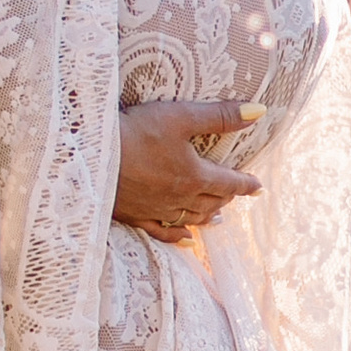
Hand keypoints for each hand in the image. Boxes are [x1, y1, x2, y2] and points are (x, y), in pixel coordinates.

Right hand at [113, 98, 263, 242]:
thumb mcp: (181, 117)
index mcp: (194, 176)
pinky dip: (178, 236)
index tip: (258, 187)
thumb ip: (220, 116)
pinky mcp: (135, 216)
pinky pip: (163, 232)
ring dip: (208, 217)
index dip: (245, 184)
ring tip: (218, 218)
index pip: (228, 182)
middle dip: (226, 198)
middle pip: (211, 202)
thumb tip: (258, 111)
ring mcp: (157, 210)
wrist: (91, 158)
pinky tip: (186, 239)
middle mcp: (180, 198)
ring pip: (191, 218)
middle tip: (234, 195)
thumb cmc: (137, 133)